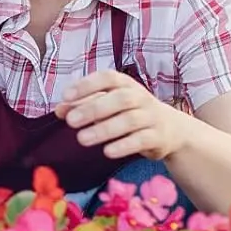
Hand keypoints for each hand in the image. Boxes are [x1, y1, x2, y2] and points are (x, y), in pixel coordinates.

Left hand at [55, 71, 181, 162]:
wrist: (171, 129)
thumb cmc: (130, 112)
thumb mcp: (108, 105)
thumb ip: (83, 104)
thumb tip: (59, 110)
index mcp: (126, 84)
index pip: (107, 78)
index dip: (87, 85)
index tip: (66, 96)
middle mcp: (140, 97)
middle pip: (119, 99)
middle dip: (93, 109)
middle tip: (70, 121)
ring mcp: (151, 117)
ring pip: (129, 121)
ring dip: (104, 130)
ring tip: (82, 139)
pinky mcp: (158, 137)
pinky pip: (142, 140)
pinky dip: (124, 145)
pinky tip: (107, 151)